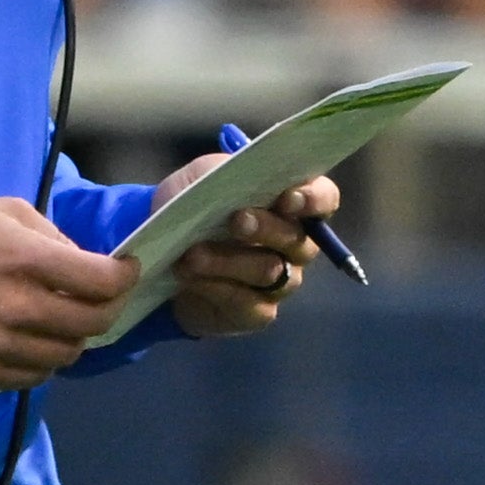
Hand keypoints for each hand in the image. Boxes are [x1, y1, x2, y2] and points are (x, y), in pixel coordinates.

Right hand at [0, 197, 141, 389]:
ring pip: (67, 354)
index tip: (126, 270)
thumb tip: (83, 263)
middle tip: (102, 298)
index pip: (100, 281)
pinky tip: (35, 340)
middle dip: (107, 308)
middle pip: (92, 323)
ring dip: (75, 336)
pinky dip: (45, 360)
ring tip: (64, 319)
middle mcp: (20, 308)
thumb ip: (52, 234)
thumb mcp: (6, 212)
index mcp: (27, 260)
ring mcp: (2, 346)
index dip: (124, 277)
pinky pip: (36, 377)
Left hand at [150, 153, 341, 337]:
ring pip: (270, 272)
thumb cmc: (194, 205)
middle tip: (235, 221)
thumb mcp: (203, 178)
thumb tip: (243, 175)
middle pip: (299, 241)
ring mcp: (280, 282)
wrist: (160, 252)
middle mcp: (295, 245)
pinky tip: (190, 278)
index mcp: (292, 204)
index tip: (287, 198)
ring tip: (192, 255)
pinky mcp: (256, 312)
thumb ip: (226, 172)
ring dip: (228, 261)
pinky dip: (216, 288)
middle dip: (266, 228)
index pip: (325, 200)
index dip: (314, 199)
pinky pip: (248, 303)